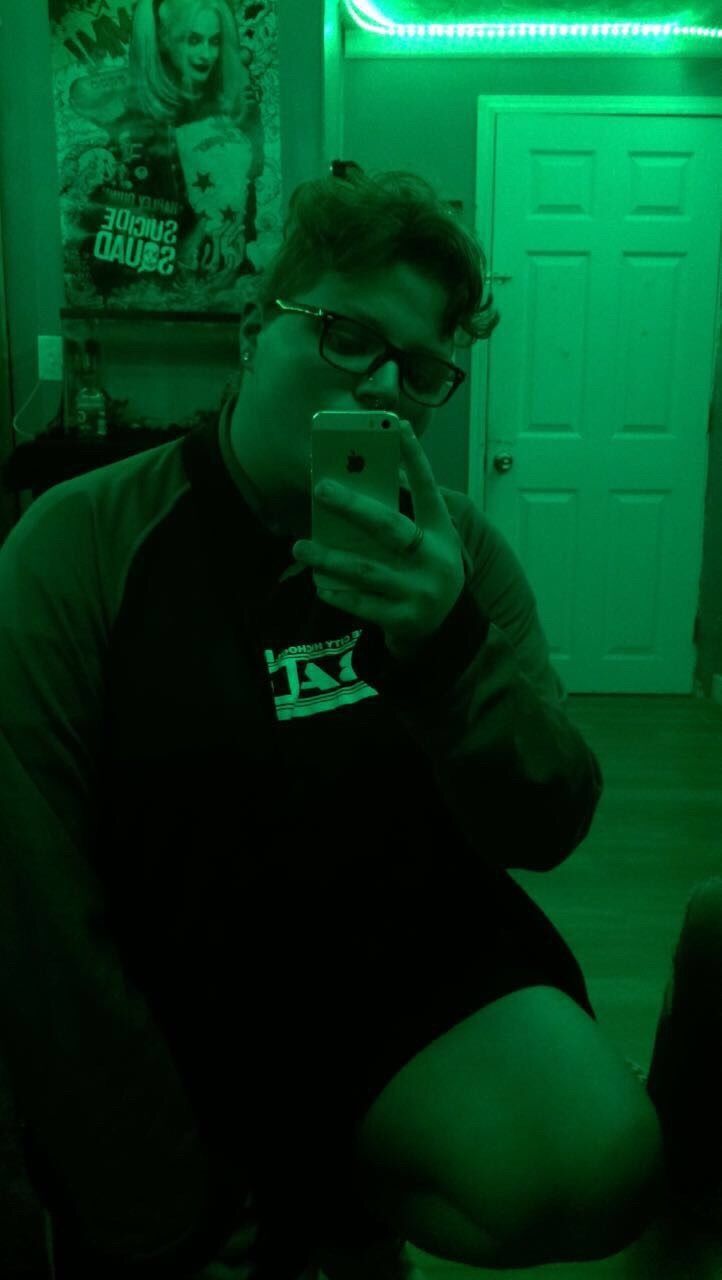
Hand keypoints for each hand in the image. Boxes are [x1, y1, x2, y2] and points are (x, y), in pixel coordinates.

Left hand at [292, 420, 465, 658]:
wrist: (447, 628)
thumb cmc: (427, 571)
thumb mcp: (429, 542)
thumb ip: (404, 517)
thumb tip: (357, 483)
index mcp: (441, 532)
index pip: (427, 488)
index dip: (414, 457)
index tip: (396, 426)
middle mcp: (433, 558)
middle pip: (389, 527)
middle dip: (352, 506)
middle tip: (320, 489)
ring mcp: (419, 590)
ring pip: (366, 570)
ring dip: (329, 557)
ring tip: (300, 548)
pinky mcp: (402, 618)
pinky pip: (361, 603)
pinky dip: (337, 593)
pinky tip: (317, 583)